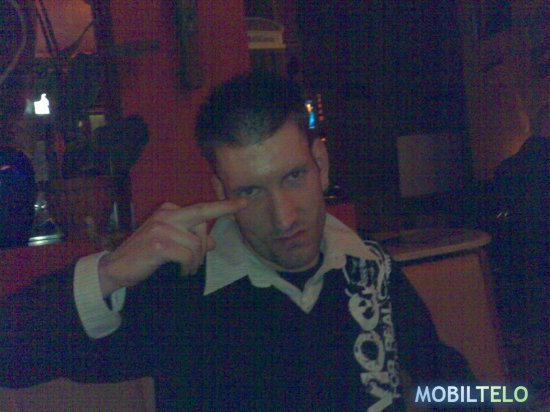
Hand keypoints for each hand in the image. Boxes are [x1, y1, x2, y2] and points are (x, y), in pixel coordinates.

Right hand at [97, 198, 246, 296]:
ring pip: (197, 243)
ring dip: (196, 261)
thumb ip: (191, 239)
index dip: (223, 206)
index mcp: (169, 211)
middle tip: (198, 260)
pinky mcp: (159, 244)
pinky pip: (188, 255)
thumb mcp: (171, 243)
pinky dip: (189, 266)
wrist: (116, 268)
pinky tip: (182, 272)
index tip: (243, 203)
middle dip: (209, 237)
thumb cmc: (145, 255)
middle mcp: (166, 215)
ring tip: (187, 269)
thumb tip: (211, 242)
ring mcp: (161, 228)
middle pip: (202, 217)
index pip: (201, 208)